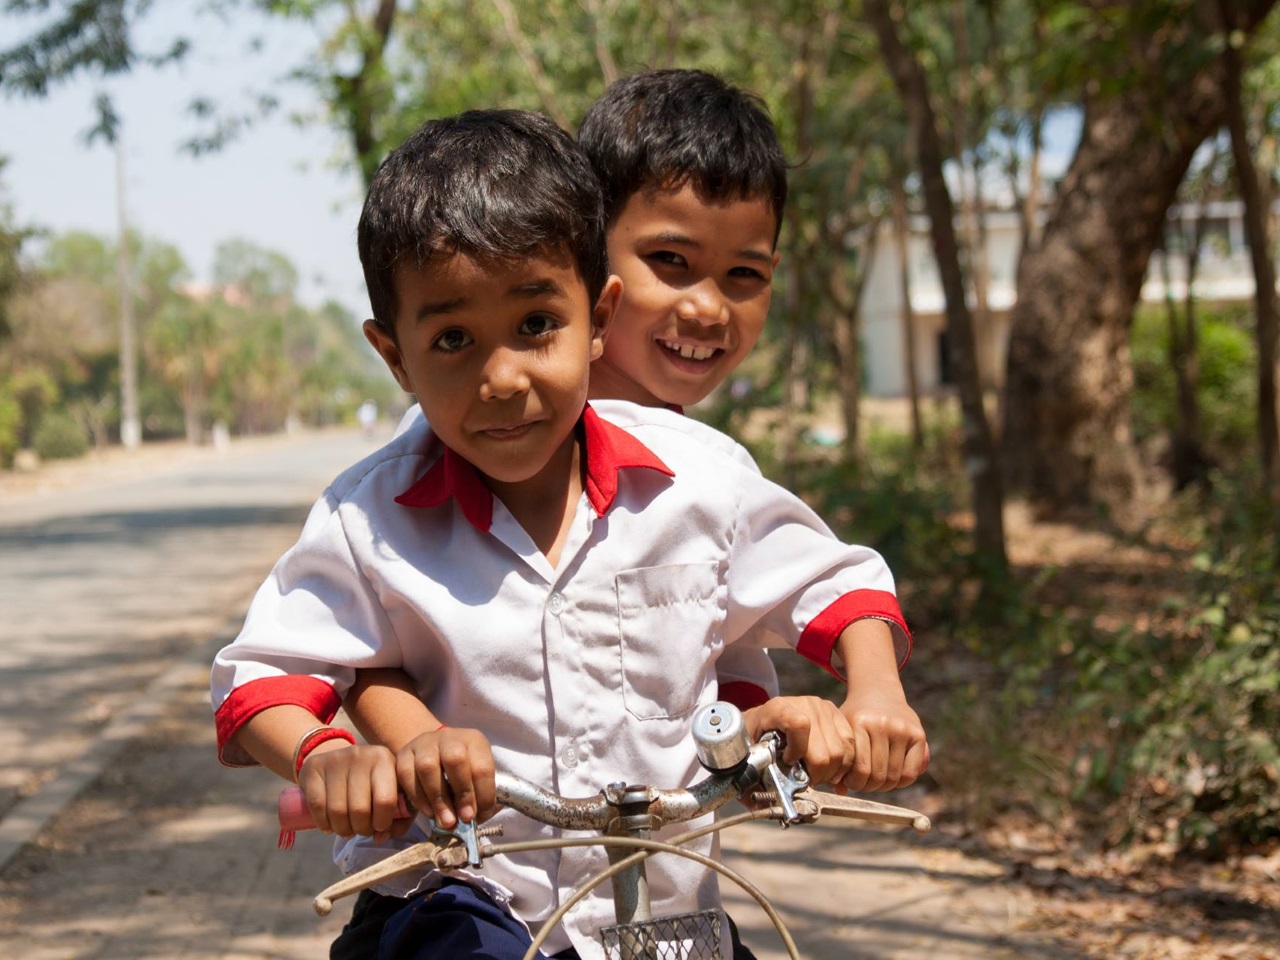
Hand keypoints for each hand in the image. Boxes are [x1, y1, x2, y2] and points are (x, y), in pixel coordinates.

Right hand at [296, 742, 412, 840]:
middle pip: (359, 809)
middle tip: (361, 830)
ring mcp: (335, 759)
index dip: (382, 822)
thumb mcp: (393, 791)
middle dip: (361, 829)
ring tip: (346, 829)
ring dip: (342, 829)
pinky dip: (323, 823)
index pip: (385, 800)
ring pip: (337, 810)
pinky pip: (317, 805)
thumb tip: (380, 837)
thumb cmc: (372, 782)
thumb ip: (398, 818)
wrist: (341, 760)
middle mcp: (361, 756)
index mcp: (384, 759)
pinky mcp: (314, 767)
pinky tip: (329, 826)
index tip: (379, 826)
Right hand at [396, 726, 497, 828]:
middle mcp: (448, 737)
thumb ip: (480, 796)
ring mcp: (424, 743)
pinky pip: (406, 775)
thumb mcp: (475, 776)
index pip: (482, 766)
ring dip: (438, 799)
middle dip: (462, 793)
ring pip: (427, 767)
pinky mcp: (404, 754)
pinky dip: (418, 798)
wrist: (432, 753)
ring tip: (446, 821)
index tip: (480, 815)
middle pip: (455, 759)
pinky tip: (429, 812)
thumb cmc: (460, 771)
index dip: (483, 794)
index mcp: (474, 741)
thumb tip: (479, 818)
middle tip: (464, 818)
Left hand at [742, 696, 856, 786]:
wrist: (764, 719)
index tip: (788, 762)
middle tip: (807, 780)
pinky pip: (852, 745)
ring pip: (843, 751)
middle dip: (818, 774)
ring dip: (833, 772)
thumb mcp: (750, 753)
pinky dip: (845, 764)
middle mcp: (805, 704)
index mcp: (778, 708)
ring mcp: (824, 708)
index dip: (798, 750)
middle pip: (826, 750)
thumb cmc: (755, 736)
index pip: (799, 725)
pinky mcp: (837, 715)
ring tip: (819, 776)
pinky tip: (832, 770)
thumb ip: (755, 777)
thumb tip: (763, 805)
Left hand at [838, 690, 928, 792]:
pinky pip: (911, 773)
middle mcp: (883, 724)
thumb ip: (839, 759)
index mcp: (860, 722)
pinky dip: (900, 783)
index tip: (848, 782)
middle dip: (867, 787)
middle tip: (861, 784)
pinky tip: (891, 778)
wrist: (878, 692)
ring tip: (874, 781)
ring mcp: (902, 729)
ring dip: (883, 787)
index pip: (860, 768)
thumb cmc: (855, 717)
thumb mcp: (842, 729)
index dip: (853, 783)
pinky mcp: (918, 735)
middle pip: (878, 775)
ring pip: (894, 777)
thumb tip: (839, 791)